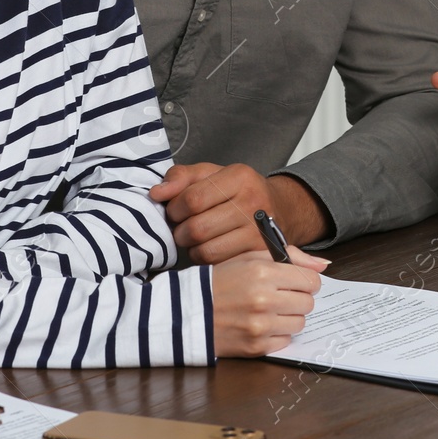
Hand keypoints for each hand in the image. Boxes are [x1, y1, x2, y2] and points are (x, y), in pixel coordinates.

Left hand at [151, 163, 332, 264]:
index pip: (192, 199)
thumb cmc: (236, 190)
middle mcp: (253, 203)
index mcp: (239, 176)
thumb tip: (157, 193)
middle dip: (180, 231)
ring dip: (191, 248)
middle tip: (182, 228)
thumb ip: (180, 177)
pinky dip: (205, 259)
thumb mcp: (211, 173)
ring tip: (195, 239)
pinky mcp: (258, 254)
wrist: (280, 208)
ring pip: (206, 250)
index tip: (174, 211)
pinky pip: (218, 264)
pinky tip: (209, 247)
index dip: (174, 209)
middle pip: (197, 228)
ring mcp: (258, 231)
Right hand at [210, 249, 324, 357]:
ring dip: (289, 317)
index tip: (297, 282)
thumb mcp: (250, 258)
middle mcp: (264, 299)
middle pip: (308, 303)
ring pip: (300, 323)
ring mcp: (261, 325)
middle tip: (281, 296)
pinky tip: (260, 324)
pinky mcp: (257, 347)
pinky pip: (285, 341)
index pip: (310, 280)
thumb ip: (290, 257)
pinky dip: (277, 334)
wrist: (189, 312)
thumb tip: (322, 265)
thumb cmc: (221, 282)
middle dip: (298, 299)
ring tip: (269, 311)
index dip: (306, 281)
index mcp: (263, 272)